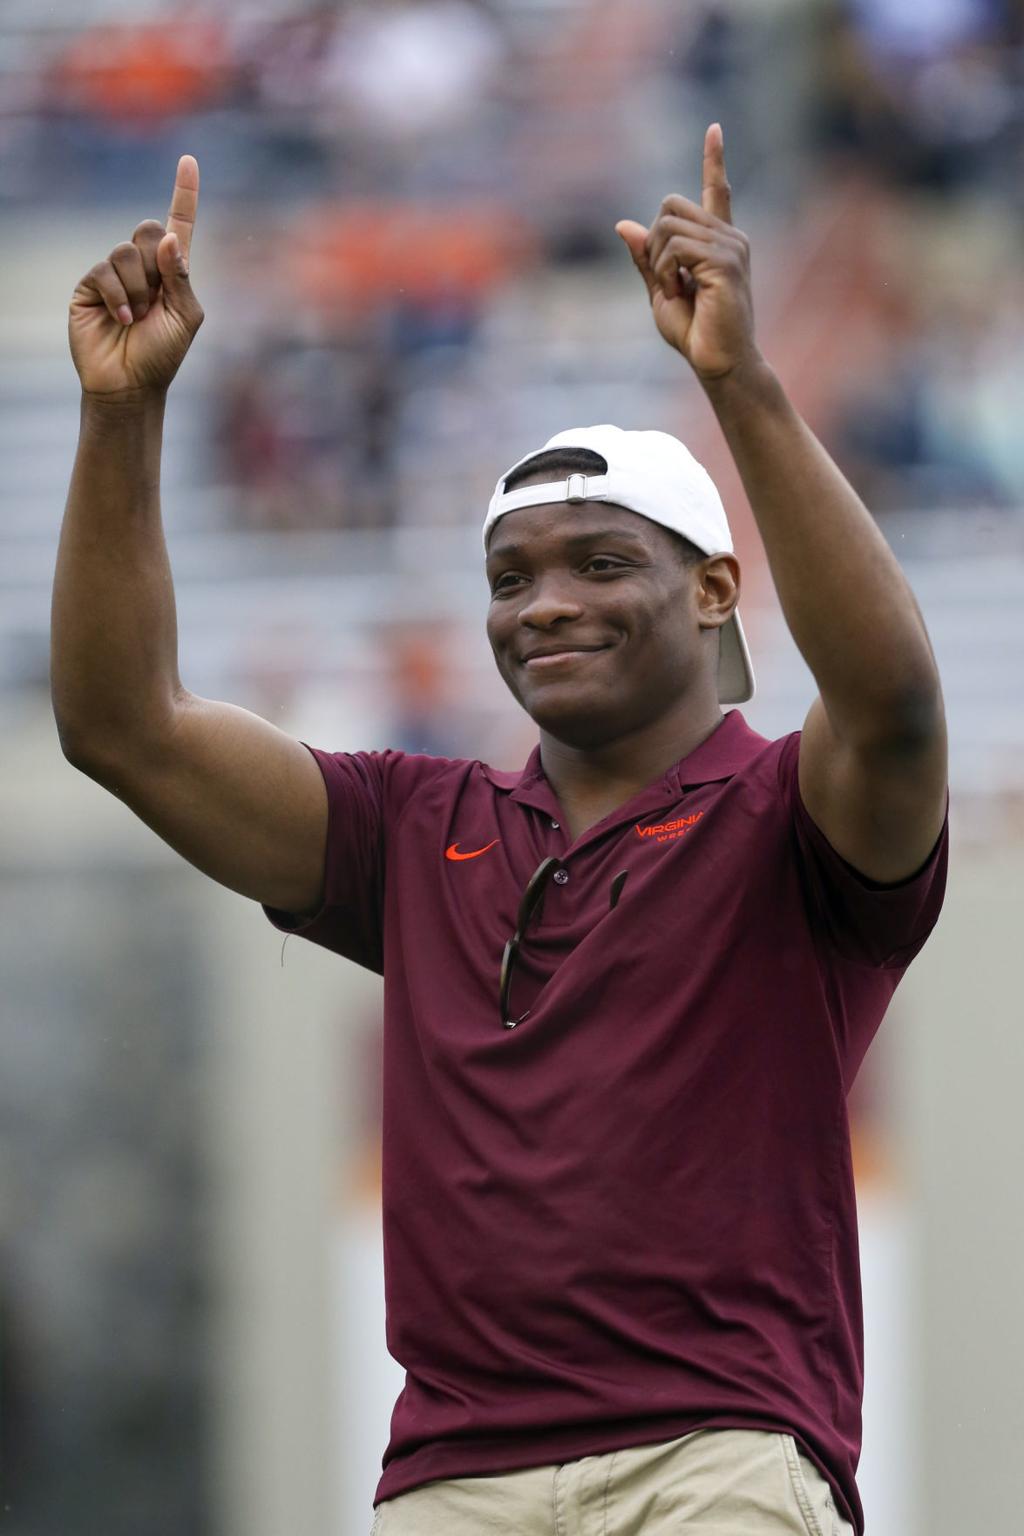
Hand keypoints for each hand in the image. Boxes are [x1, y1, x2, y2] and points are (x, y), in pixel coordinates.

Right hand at [68, 155, 203, 402]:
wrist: (130, 385)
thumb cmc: (163, 355)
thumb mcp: (186, 318)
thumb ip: (182, 277)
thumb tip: (170, 237)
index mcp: (173, 271)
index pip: (179, 224)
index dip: (184, 193)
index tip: (188, 160)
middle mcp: (144, 266)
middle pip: (149, 229)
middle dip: (157, 263)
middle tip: (156, 300)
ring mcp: (115, 274)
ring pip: (127, 251)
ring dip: (139, 288)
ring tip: (138, 318)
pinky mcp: (90, 285)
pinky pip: (105, 270)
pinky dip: (119, 296)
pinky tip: (123, 319)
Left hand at [615, 124, 757, 381]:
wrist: (718, 363)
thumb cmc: (694, 333)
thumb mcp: (660, 291)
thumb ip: (646, 258)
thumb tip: (623, 225)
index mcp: (718, 241)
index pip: (717, 191)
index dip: (714, 160)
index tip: (715, 128)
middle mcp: (729, 237)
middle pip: (671, 205)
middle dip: (654, 242)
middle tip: (666, 280)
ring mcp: (730, 246)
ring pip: (668, 226)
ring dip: (658, 262)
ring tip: (676, 292)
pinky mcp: (725, 261)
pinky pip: (676, 248)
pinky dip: (666, 271)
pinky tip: (680, 293)